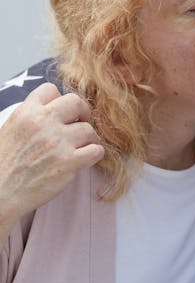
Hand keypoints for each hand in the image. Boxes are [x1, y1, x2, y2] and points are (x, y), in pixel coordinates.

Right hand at [0, 83, 104, 230]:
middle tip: (81, 125)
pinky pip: (97, 150)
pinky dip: (95, 154)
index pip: (51, 89)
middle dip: (83, 113)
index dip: (59, 101)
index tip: (62, 114)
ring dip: (89, 139)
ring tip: (81, 148)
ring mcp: (57, 142)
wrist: (1, 192)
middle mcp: (42, 123)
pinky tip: (86, 159)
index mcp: (26, 112)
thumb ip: (33, 117)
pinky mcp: (69, 163)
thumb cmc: (5, 164)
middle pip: (77, 102)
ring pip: (89, 129)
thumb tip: (56, 109)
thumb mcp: (12, 129)